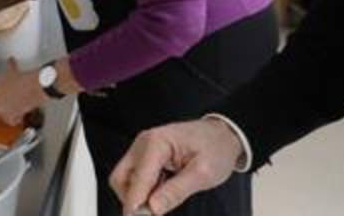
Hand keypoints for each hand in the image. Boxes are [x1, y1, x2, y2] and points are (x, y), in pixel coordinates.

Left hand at [0, 58, 47, 125]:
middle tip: (15, 98)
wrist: (28, 88)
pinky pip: (14, 121)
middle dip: (6, 104)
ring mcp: (3, 111)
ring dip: (13, 111)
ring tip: (21, 102)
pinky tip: (22, 113)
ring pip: (6, 115)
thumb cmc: (19, 79)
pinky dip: (18, 119)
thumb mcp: (12, 70)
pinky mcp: (12, 118)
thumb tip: (11, 60)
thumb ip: (10, 66)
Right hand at [110, 118, 243, 214]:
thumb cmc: (216, 147)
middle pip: (120, 179)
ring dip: (140, 196)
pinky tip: (164, 191)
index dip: (137, 204)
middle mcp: (145, 143)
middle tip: (152, 212)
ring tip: (166, 197)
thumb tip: (153, 208)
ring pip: (125, 181)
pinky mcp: (146, 157)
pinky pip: (135, 179)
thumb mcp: (203, 173)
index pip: (137, 179)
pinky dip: (145, 191)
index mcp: (157, 143)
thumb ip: (176, 191)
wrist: (223, 135)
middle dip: (133, 200)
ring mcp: (143, 149)